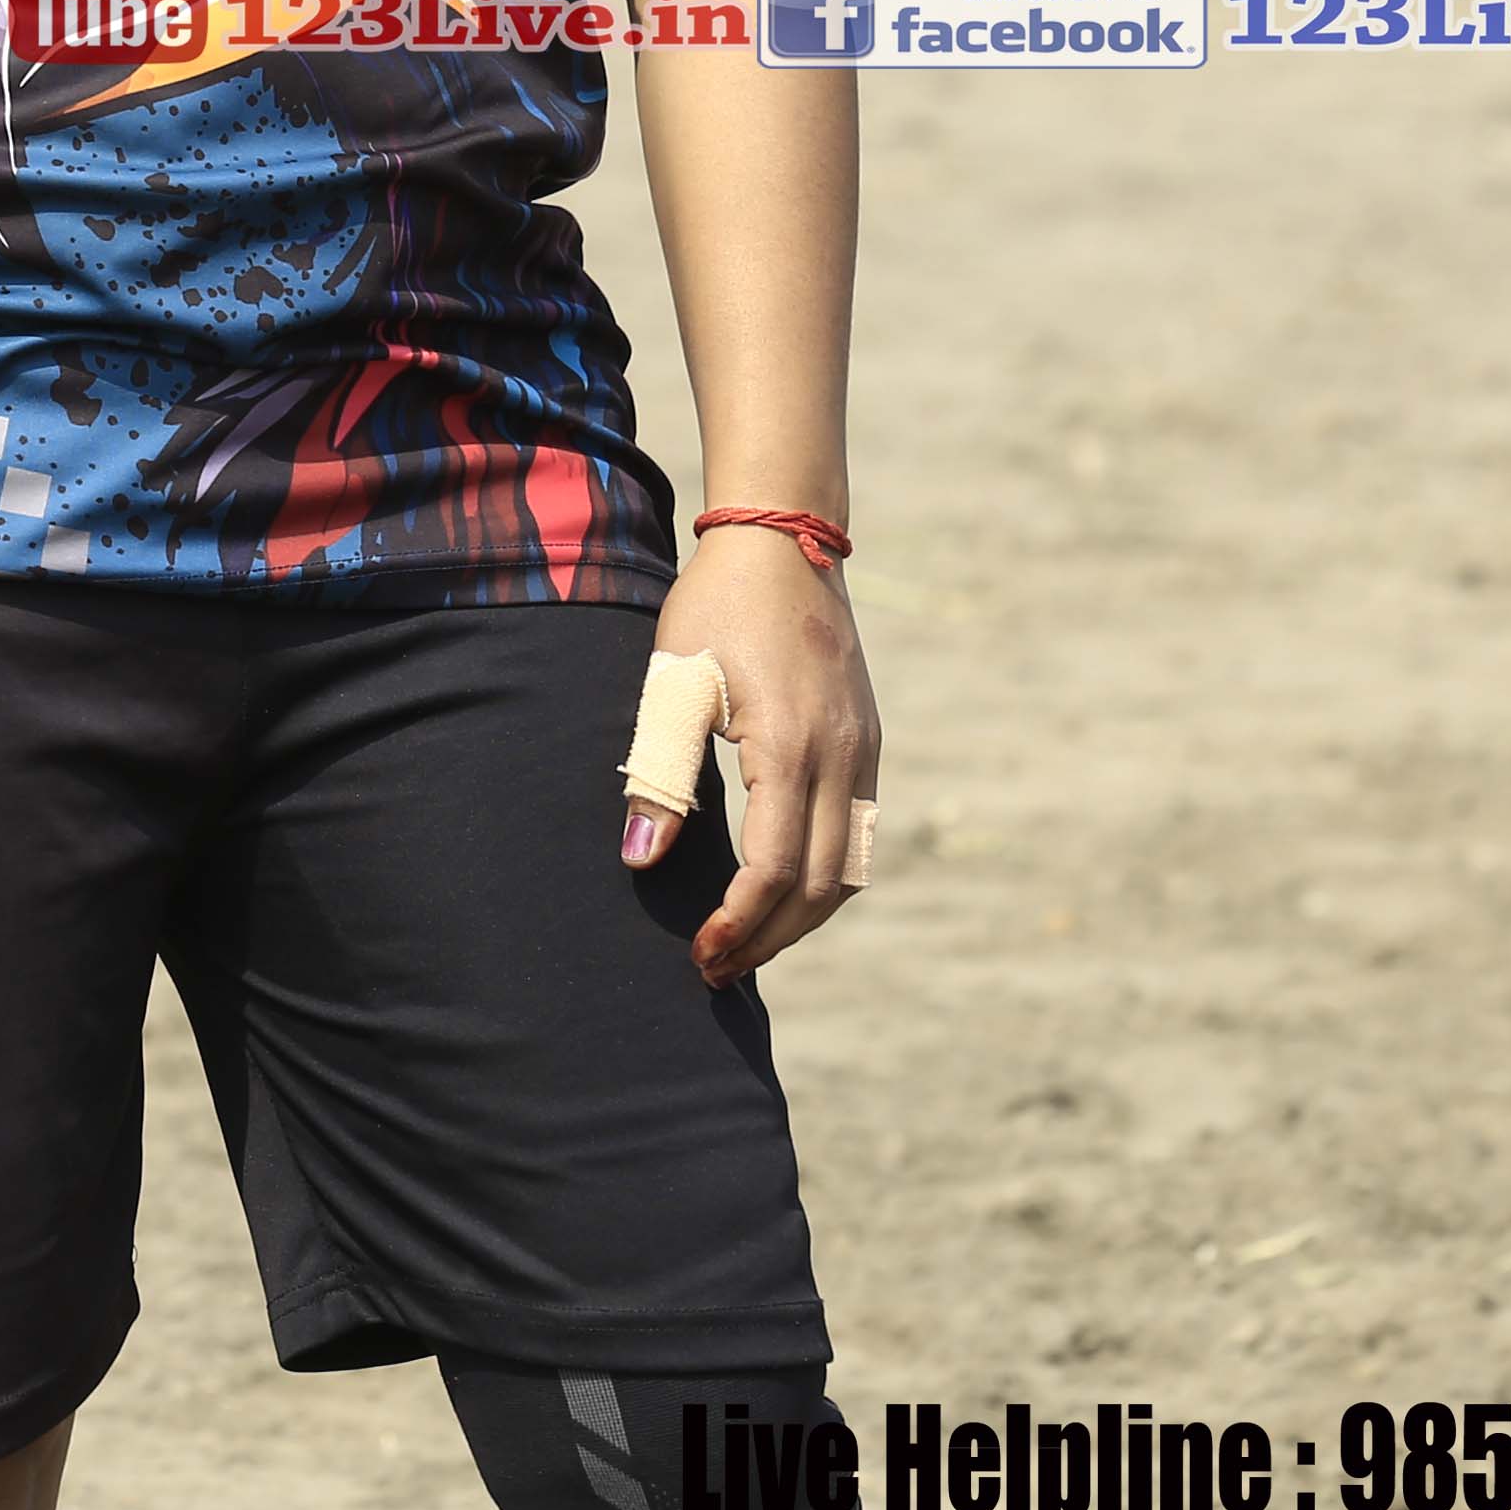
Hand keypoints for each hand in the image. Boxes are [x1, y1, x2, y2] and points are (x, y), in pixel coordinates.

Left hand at [631, 527, 878, 983]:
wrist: (783, 541)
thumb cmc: (717, 608)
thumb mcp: (673, 683)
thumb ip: (659, 774)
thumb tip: (641, 860)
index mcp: (793, 746)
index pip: (775, 869)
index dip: (738, 923)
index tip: (700, 953)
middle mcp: (845, 758)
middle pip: (821, 886)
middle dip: (769, 938)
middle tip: (715, 967)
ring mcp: (866, 753)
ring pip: (849, 869)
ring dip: (802, 918)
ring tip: (746, 941)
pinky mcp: (869, 745)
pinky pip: (858, 836)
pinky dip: (823, 878)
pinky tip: (780, 890)